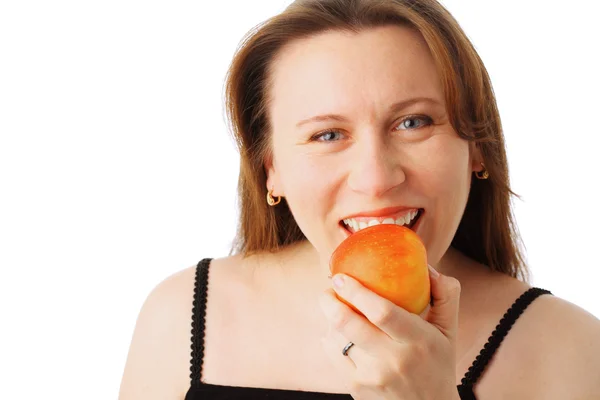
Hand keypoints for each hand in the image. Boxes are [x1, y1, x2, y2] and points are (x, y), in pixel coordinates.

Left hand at [318, 265, 460, 399]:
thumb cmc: (437, 364)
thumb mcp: (449, 331)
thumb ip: (446, 295)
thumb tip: (427, 266)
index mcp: (419, 340)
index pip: (383, 312)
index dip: (357, 291)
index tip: (341, 276)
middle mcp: (394, 360)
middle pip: (350, 324)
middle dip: (330, 301)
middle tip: (328, 288)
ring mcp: (372, 376)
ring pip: (337, 338)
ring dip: (330, 318)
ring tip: (334, 308)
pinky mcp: (356, 388)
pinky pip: (333, 354)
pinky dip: (330, 337)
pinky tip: (338, 331)